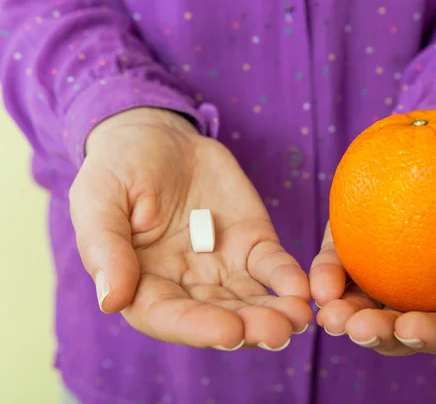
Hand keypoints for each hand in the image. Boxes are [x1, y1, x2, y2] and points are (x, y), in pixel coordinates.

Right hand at [69, 108, 311, 350]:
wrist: (158, 136)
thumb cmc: (118, 167)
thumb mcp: (99, 198)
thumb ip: (105, 248)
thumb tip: (111, 301)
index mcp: (142, 283)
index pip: (169, 317)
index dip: (198, 328)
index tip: (229, 332)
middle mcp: (185, 284)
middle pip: (219, 314)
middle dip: (249, 325)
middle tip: (279, 330)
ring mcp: (222, 265)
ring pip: (251, 298)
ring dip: (275, 311)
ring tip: (298, 317)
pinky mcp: (251, 243)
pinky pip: (272, 266)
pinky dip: (288, 279)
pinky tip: (304, 289)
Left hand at [309, 180, 435, 355]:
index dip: (433, 336)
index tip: (411, 327)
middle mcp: (420, 298)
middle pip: (399, 329)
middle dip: (378, 335)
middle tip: (358, 328)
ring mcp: (384, 276)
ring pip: (362, 308)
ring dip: (344, 317)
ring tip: (330, 317)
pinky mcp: (355, 251)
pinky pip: (338, 269)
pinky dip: (327, 278)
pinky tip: (318, 286)